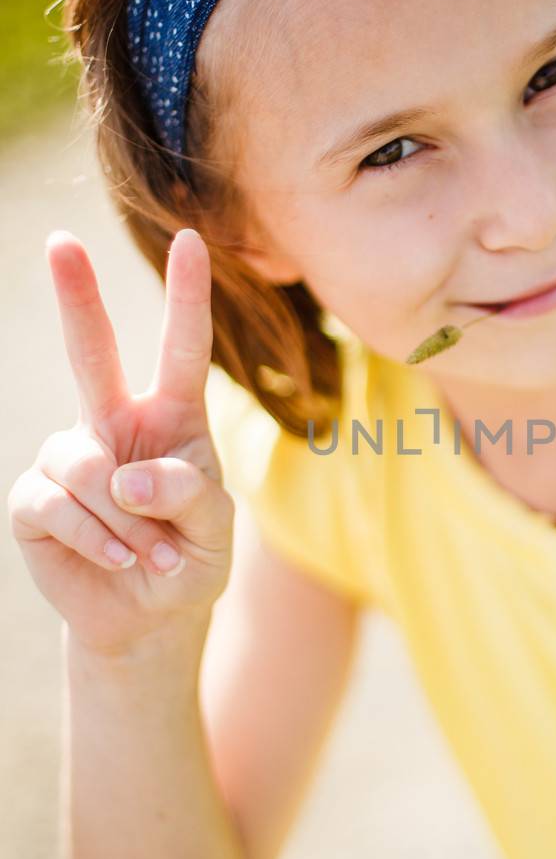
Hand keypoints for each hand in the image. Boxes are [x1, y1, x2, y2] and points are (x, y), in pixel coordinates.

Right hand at [7, 228, 233, 656]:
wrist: (148, 619)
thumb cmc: (192, 561)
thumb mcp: (217, 533)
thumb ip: (188, 496)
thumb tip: (124, 477)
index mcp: (172, 417)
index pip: (181, 349)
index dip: (187, 296)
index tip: (191, 239)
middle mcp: (115, 423)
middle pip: (92, 352)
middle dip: (76, 297)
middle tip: (60, 241)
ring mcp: (69, 457)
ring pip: (87, 464)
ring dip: (125, 519)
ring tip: (148, 553)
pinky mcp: (35, 499)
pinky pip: (57, 505)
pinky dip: (94, 537)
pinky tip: (116, 558)